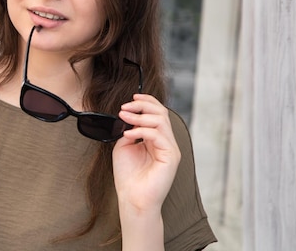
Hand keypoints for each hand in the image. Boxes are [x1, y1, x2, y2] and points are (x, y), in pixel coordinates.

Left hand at [113, 94, 180, 214]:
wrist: (132, 199)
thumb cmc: (128, 176)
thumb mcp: (124, 146)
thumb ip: (129, 129)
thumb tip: (130, 115)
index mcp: (157, 139)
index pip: (158, 113)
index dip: (147, 101)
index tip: (132, 98)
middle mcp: (166, 142)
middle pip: (162, 113)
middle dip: (143, 105)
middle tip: (125, 107)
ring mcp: (171, 149)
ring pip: (161, 121)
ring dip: (139, 116)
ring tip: (124, 117)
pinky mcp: (171, 157)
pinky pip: (158, 135)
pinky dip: (141, 131)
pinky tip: (128, 135)